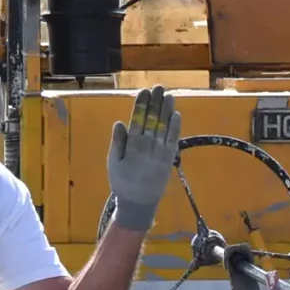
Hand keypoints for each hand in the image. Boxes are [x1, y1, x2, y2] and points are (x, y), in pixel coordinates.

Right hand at [105, 86, 180, 231]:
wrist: (139, 203)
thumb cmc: (122, 182)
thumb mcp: (113, 163)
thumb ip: (117, 143)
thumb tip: (120, 123)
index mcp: (131, 146)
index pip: (137, 120)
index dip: (141, 105)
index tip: (144, 91)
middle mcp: (147, 147)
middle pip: (152, 120)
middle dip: (155, 103)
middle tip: (158, 87)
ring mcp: (160, 153)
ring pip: (164, 127)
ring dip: (167, 110)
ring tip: (168, 95)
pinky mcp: (169, 159)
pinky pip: (173, 140)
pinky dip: (175, 127)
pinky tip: (176, 114)